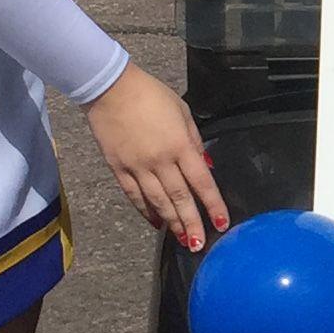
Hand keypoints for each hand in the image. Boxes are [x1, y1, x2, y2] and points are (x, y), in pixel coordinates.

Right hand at [84, 63, 229, 248]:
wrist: (111, 89)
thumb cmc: (151, 95)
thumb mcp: (182, 111)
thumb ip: (194, 140)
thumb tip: (206, 165)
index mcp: (180, 145)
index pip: (202, 182)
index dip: (213, 204)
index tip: (222, 223)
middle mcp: (160, 160)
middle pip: (180, 198)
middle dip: (192, 223)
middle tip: (200, 244)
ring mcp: (138, 167)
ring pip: (158, 202)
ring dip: (171, 223)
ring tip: (182, 240)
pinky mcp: (119, 168)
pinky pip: (134, 196)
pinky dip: (146, 211)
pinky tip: (155, 222)